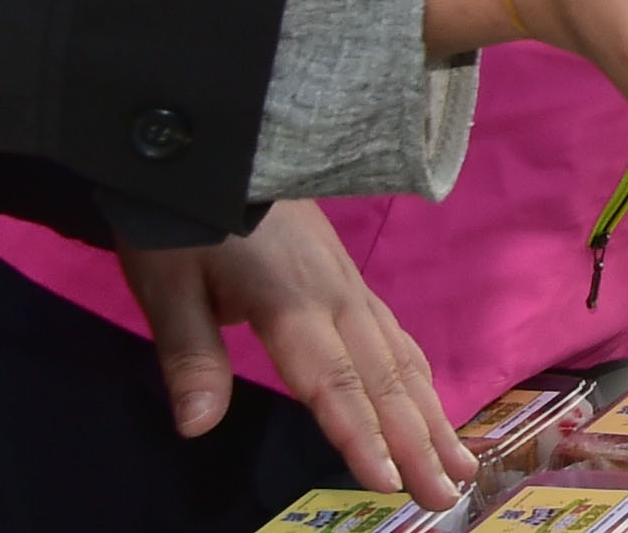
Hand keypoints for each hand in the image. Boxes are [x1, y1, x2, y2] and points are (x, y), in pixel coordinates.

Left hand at [120, 201, 467, 504]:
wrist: (217, 132)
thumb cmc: (181, 210)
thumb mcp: (165, 279)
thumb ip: (188, 353)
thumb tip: (197, 426)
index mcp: (291, 301)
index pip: (333, 382)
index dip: (360, 435)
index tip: (388, 483)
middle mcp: (334, 296)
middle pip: (383, 379)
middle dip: (417, 442)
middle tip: (449, 496)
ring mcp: (347, 283)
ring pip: (399, 357)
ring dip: (431, 414)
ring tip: (461, 462)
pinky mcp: (345, 275)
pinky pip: (394, 333)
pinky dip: (419, 375)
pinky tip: (430, 397)